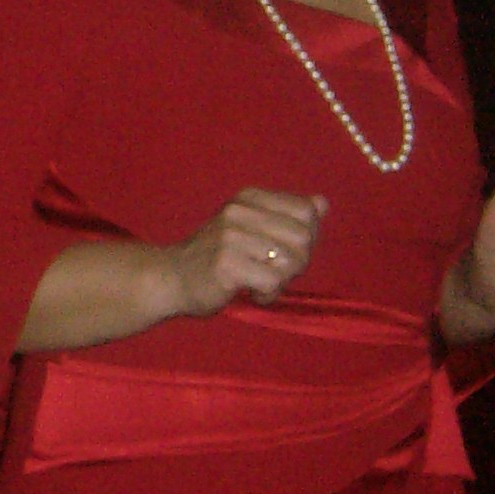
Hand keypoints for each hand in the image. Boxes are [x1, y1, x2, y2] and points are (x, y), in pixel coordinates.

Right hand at [164, 190, 324, 317]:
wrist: (172, 277)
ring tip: (260, 283)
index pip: (306, 211)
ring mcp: (231, 236)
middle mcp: (239, 210)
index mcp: (249, 197)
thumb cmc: (218, 255)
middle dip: (296, 263)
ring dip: (281, 281)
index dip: (306, 237)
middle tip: (273, 272)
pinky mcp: (226, 264)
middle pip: (302, 238)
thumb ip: (288, 216)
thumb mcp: (253, 228)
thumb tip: (322, 203)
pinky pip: (272, 282)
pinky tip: (251, 293)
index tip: (282, 250)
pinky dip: (268, 295)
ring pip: (290, 262)